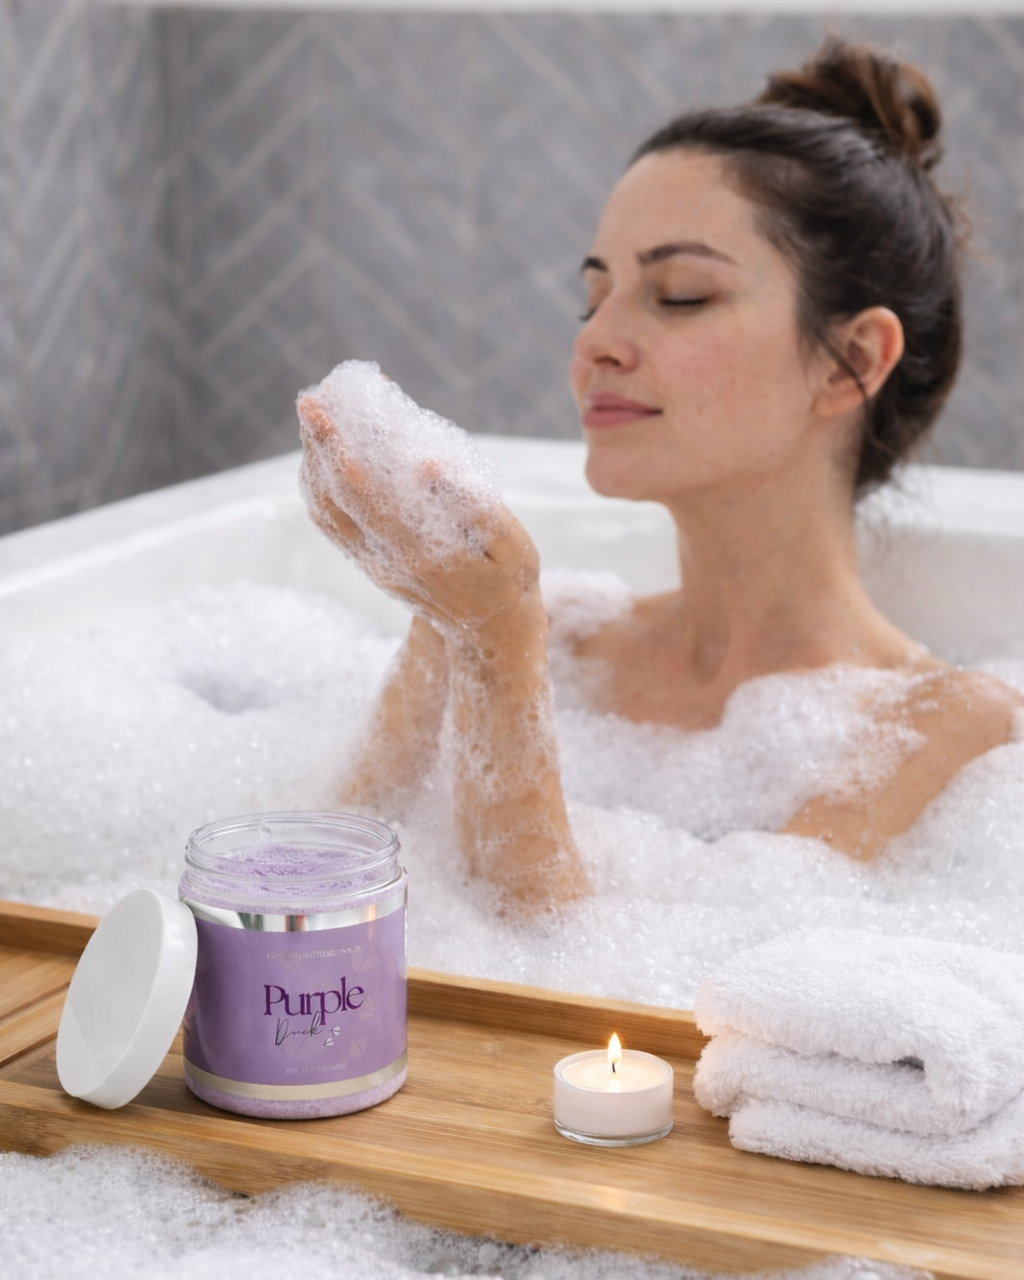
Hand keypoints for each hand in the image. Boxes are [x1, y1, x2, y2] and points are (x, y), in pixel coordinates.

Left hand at [298, 396, 540, 634]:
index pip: (361, 494)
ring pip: (323, 511)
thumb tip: (427, 463)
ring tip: (316, 418)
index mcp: (417, 551)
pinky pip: (330, 524)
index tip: (321, 408)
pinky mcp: (369, 565)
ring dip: (314, 461)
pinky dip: (320, 485)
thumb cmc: (509, 579)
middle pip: (330, 498)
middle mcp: (384, 560)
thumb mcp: (507, 540)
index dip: (336, 447)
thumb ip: (471, 503)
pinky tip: (325, 457)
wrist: (492, 632)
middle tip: (314, 399)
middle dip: (316, 444)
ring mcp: (372, 565)